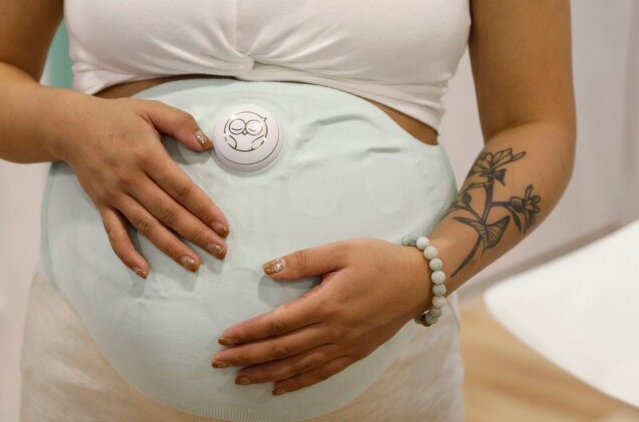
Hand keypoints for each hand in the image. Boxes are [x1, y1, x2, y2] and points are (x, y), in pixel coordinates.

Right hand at [59, 96, 228, 276]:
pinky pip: (114, 234)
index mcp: (146, 155)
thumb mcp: (151, 109)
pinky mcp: (102, 204)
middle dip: (196, 233)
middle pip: (168, 212)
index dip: (204, 209)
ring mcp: (115, 195)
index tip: (222, 226)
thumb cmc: (117, 117)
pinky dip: (128, 254)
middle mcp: (130, 179)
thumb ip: (181, 123)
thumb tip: (206, 145)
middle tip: (219, 250)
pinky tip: (144, 270)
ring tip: (193, 263)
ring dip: (171, 248)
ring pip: (146, 227)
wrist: (72, 126)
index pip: (181, 188)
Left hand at [211, 238, 432, 394]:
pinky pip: (321, 374)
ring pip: (298, 367)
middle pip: (282, 350)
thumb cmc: (379, 260)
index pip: (277, 324)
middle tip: (218, 363)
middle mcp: (333, 331)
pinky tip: (278, 388)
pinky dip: (298, 383)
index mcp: (326, 304)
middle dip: (247, 357)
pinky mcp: (355, 353)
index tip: (224, 338)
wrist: (419, 281)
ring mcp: (345, 346)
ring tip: (240, 379)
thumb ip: (303, 259)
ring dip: (266, 374)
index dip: (248, 333)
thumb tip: (269, 269)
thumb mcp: (341, 250)